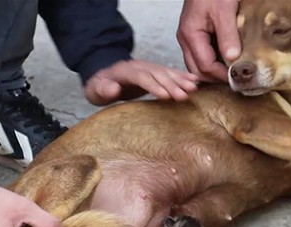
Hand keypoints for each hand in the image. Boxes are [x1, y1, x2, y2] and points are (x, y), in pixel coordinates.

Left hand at [84, 60, 198, 105]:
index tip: (166, 96)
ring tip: (194, 88)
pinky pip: (170, 72)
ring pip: (166, 72)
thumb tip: (114, 88)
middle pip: (158, 74)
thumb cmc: (99, 87)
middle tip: (184, 95)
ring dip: (181, 80)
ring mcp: (149, 67)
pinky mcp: (155, 71)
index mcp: (125, 71)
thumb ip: (103, 89)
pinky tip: (195, 81)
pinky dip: (183, 76)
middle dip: (172, 85)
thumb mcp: (94, 90)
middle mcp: (140, 66)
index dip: (154, 86)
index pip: (142, 77)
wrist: (104, 75)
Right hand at [177, 0, 240, 82]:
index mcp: (190, 35)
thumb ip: (228, 36)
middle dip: (214, 79)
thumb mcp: (224, 11)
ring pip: (196, 65)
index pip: (204, 66)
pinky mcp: (194, 35)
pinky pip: (200, 56)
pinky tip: (225, 63)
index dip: (221, 75)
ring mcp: (188, 38)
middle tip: (234, 81)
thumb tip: (232, 60)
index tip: (237, 78)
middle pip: (197, 71)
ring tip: (230, 74)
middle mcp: (185, 39)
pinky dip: (212, 63)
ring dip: (212, 73)